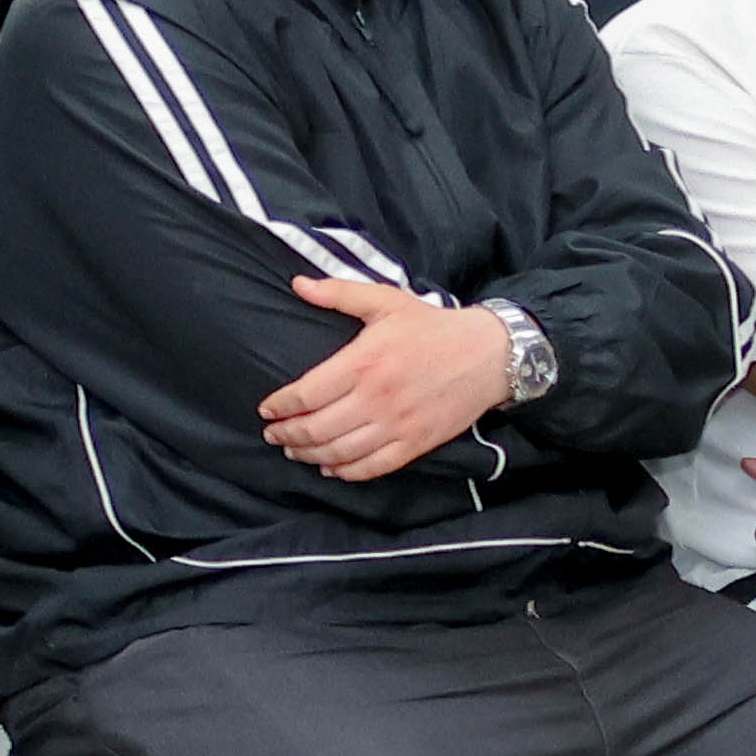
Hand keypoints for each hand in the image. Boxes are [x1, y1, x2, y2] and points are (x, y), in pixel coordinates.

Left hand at [260, 269, 514, 478]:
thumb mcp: (386, 301)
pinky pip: (374, 467)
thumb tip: (298, 283)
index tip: (266, 410)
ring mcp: (397, 424)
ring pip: (340, 452)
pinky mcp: (417, 442)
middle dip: (287, 435)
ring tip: (293, 450)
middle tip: (273, 434)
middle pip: (316, 428)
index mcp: (363, 363)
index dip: (279, 406)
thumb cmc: (433, 326)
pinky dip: (347, 472)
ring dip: (309, 455)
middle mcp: (376, 398)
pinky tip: (331, 469)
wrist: (490, 353)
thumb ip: (339, 294)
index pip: (306, 394)